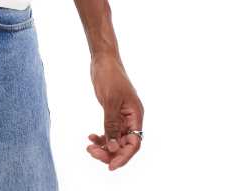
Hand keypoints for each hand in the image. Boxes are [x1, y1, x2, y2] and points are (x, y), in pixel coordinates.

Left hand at [86, 54, 143, 170]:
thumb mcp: (109, 101)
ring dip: (104, 146)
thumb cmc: (109, 76)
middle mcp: (131, 117)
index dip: (123, 156)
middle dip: (109, 152)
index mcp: (136, 114)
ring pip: (115, 138)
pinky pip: (109, 130)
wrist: (103, 59)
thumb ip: (112, 125)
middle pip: (124, 143)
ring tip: (89, 147)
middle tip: (92, 153)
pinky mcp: (113, 112)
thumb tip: (112, 148)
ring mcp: (122, 115)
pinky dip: (101, 136)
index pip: (134, 143)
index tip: (110, 165)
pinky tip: (90, 137)